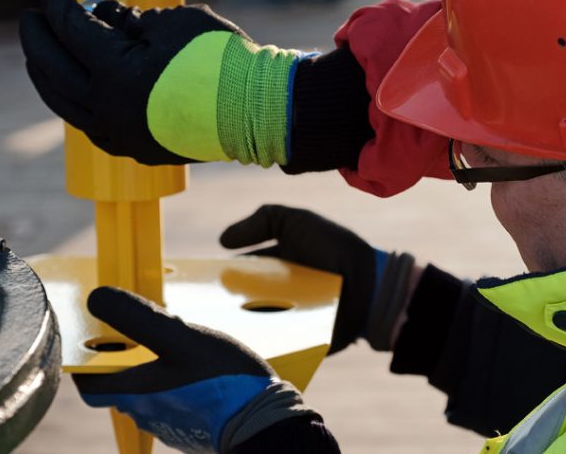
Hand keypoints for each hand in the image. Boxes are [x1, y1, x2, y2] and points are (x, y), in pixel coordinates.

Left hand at [20, 0, 302, 166]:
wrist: (255, 111)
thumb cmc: (220, 61)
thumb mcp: (174, 23)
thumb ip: (130, 20)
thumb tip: (103, 16)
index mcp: (114, 72)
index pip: (71, 31)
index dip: (57, 4)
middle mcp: (106, 108)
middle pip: (54, 68)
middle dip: (38, 39)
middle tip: (32, 17)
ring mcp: (117, 133)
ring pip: (64, 102)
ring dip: (46, 75)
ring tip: (38, 54)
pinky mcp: (132, 148)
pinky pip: (87, 122)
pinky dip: (71, 101)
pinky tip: (71, 89)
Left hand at [73, 287, 309, 453]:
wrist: (264, 424)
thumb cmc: (223, 382)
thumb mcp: (182, 338)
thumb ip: (139, 318)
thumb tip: (96, 299)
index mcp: (136, 393)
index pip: (90, 386)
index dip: (84, 363)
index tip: (89, 339)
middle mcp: (147, 414)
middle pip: (119, 387)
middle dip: (122, 360)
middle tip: (135, 333)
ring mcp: (170, 423)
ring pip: (147, 393)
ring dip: (151, 370)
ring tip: (170, 344)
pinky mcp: (193, 427)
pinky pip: (173, 401)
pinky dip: (174, 382)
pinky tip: (195, 368)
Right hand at [220, 205, 414, 353]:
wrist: (367, 280)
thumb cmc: (332, 246)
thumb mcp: (294, 221)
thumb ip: (261, 221)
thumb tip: (222, 241)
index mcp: (274, 268)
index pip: (239, 275)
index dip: (219, 277)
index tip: (198, 283)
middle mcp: (277, 293)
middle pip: (241, 302)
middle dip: (223, 305)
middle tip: (203, 309)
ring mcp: (287, 318)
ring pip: (253, 325)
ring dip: (237, 326)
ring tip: (217, 328)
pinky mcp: (297, 341)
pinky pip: (274, 345)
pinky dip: (259, 343)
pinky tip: (242, 344)